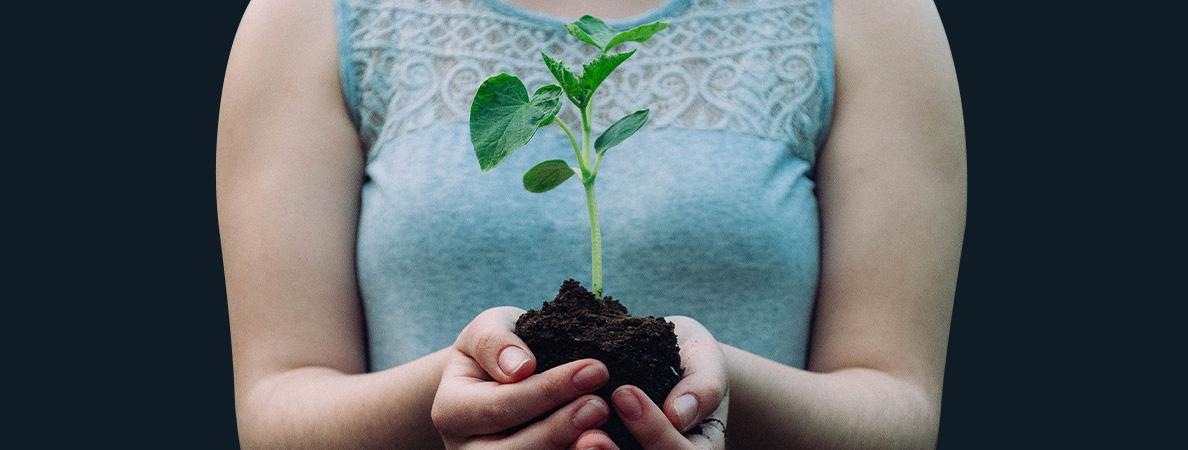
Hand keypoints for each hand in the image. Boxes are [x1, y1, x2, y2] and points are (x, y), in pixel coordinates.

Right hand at [431, 307, 612, 448]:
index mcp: (450, 411)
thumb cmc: (497, 348)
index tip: (594, 369)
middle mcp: (465, 449)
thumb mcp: (489, 329)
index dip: (548, 390)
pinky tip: (600, 445)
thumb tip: (520, 367)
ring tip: (603, 429)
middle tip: (601, 405)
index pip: (500, 406)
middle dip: (560, 429)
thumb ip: (496, 342)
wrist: (498, 376)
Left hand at [574, 316, 728, 449]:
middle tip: (589, 439)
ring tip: (575, 442)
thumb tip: (679, 415)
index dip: (654, 431)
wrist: (669, 361)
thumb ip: (703, 386)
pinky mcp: (607, 448)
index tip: (624, 393)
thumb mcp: (705, 362)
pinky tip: (559, 440)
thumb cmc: (691, 360)